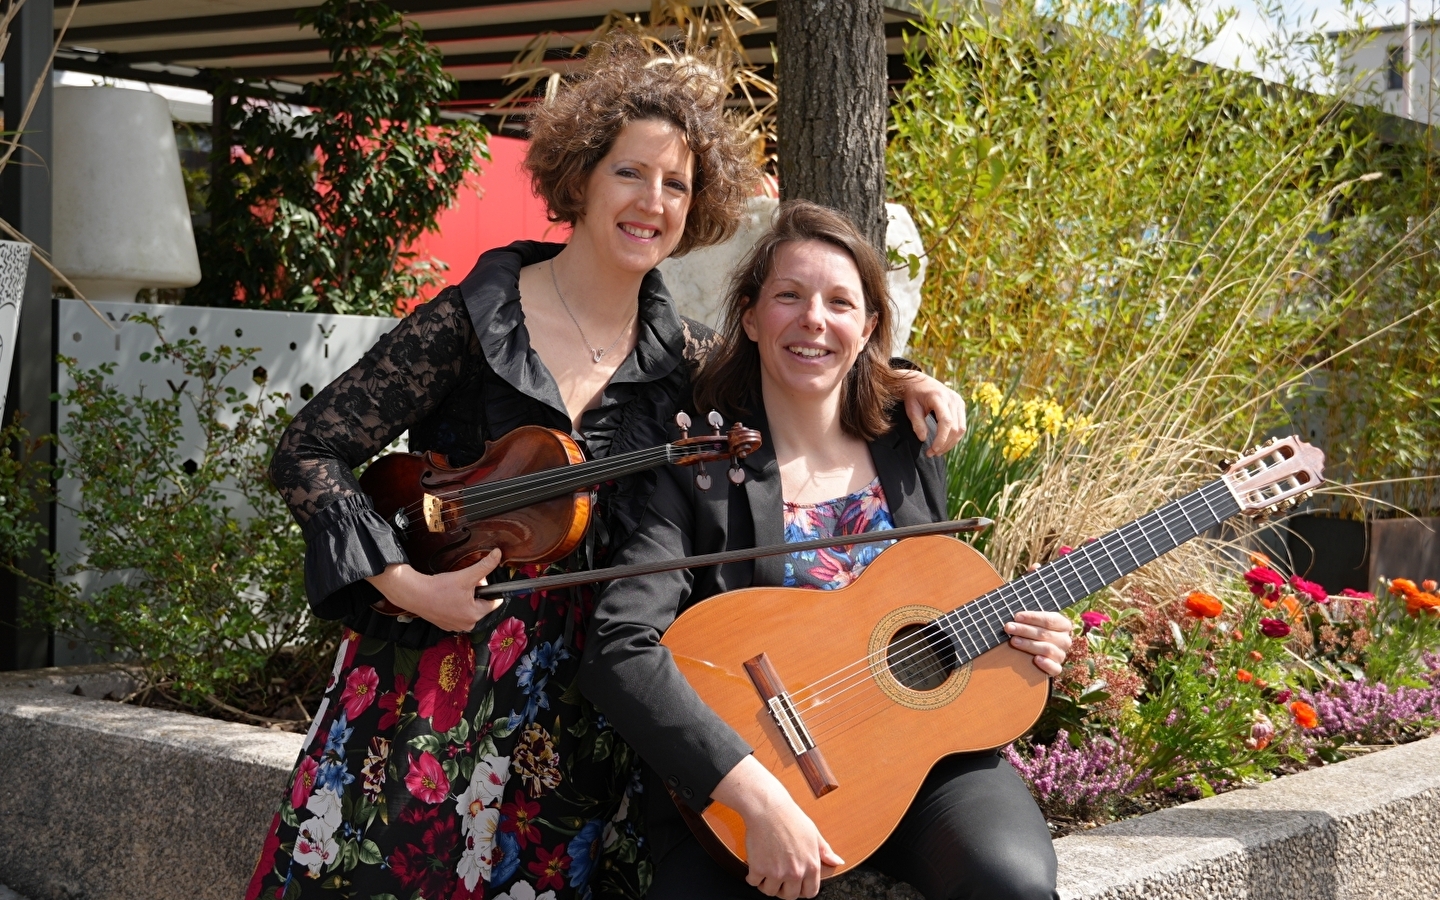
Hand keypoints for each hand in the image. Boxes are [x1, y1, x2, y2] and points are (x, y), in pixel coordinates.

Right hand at [365, 550, 503, 631]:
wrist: (415, 594)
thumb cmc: (438, 588)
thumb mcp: (466, 575)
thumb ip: (485, 566)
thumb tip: (498, 555)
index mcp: (475, 615)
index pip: (494, 602)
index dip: (488, 589)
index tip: (479, 582)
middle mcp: (467, 624)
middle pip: (480, 604)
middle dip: (475, 592)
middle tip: (463, 583)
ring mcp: (455, 626)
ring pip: (468, 608)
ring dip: (465, 598)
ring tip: (454, 590)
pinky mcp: (445, 624)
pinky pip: (457, 612)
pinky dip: (455, 604)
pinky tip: (447, 597)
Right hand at [711, 756, 843, 898]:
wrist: (768, 809)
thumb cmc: (791, 818)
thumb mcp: (814, 834)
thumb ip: (826, 852)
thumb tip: (838, 862)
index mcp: (812, 866)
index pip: (810, 892)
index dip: (801, 890)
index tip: (794, 884)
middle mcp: (795, 872)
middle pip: (789, 896)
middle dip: (783, 889)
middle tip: (778, 878)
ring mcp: (777, 872)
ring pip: (770, 891)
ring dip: (767, 884)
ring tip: (766, 872)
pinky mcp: (758, 868)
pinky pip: (754, 882)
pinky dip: (753, 877)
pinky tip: (755, 867)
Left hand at [895, 370, 965, 455]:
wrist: (918, 380)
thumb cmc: (913, 395)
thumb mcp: (911, 408)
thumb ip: (917, 423)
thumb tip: (924, 439)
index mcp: (939, 397)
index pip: (946, 422)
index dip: (941, 439)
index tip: (932, 450)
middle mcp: (952, 398)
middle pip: (955, 427)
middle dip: (945, 444)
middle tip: (932, 454)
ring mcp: (958, 401)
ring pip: (961, 428)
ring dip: (951, 443)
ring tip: (938, 451)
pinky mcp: (960, 404)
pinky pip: (961, 424)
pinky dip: (954, 436)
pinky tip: (944, 443)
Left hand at [1004, 610, 1074, 676]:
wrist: (1040, 649)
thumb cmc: (1035, 630)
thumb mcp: (1035, 622)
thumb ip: (1028, 619)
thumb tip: (1015, 617)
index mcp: (1064, 625)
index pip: (1049, 620)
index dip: (1032, 618)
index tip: (1017, 617)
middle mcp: (1065, 640)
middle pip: (1045, 634)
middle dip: (1025, 630)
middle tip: (1009, 627)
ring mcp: (1061, 655)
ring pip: (1047, 649)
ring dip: (1029, 644)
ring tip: (1014, 641)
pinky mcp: (1057, 668)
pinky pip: (1054, 668)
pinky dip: (1046, 664)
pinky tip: (1036, 659)